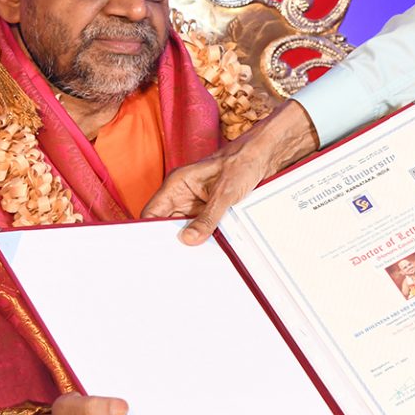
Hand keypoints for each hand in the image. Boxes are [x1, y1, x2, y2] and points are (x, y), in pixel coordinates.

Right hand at [141, 101, 319, 243]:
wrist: (265, 155)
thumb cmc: (243, 162)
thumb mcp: (225, 193)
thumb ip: (207, 218)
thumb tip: (188, 239)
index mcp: (177, 184)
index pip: (152, 212)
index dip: (149, 232)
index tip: (155, 251)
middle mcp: (182, 194)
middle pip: (167, 224)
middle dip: (172, 240)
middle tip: (178, 259)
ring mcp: (196, 203)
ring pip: (185, 228)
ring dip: (191, 239)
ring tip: (194, 255)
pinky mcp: (209, 209)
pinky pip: (202, 227)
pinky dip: (205, 236)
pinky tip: (209, 247)